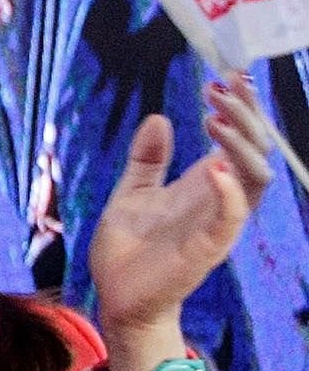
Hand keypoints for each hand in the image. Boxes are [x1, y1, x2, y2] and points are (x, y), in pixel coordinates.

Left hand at [91, 76, 276, 370]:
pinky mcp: (209, 246)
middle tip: (220, 87)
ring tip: (214, 117)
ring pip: (255, 178)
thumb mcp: (132, 192)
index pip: (238, 139)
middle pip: (255, 151)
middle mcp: (220, 199)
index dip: (242, 108)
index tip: (230, 75)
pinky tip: (215, 165)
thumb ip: (148, 158)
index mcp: (204, 183)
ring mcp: (218, 222)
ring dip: (239, 144)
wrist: (116, 295)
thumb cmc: (129, 249)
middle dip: (245, 116)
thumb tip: (159, 116)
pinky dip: (230, 191)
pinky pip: (232, 216)